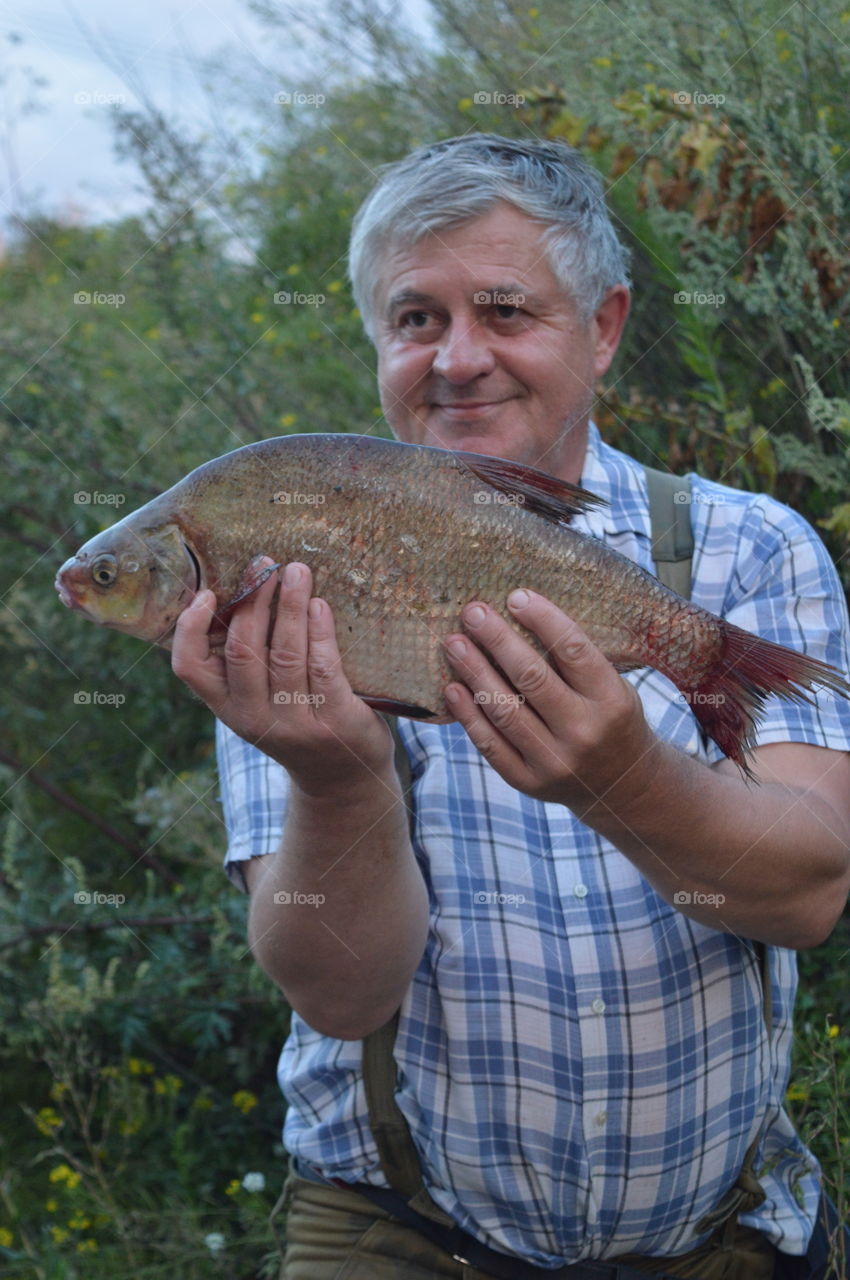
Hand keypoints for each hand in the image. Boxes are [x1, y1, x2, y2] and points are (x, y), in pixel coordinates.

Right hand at [171, 561, 392, 795]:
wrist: (341, 777)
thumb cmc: (298, 720)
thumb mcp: (259, 700)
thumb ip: (247, 661)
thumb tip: (245, 588)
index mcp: (228, 707)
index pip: (189, 668)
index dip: (191, 628)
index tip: (209, 593)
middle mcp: (255, 717)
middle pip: (242, 650)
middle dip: (252, 600)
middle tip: (264, 564)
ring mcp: (295, 722)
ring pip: (285, 653)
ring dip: (290, 604)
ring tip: (297, 571)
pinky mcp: (335, 721)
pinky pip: (323, 667)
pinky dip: (320, 631)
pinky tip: (320, 607)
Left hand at [443, 589, 657, 810]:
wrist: (621, 785)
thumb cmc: (611, 720)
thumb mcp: (614, 687)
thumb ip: (576, 661)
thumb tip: (521, 613)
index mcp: (611, 700)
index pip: (573, 650)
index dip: (542, 619)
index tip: (516, 596)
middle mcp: (583, 731)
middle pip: (531, 678)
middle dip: (497, 640)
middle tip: (472, 612)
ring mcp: (554, 761)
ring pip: (505, 710)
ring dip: (474, 672)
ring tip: (454, 643)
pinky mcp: (528, 781)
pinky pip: (490, 744)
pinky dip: (468, 715)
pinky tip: (453, 688)